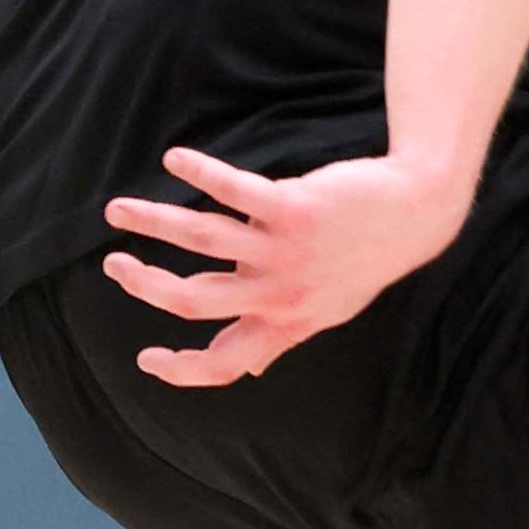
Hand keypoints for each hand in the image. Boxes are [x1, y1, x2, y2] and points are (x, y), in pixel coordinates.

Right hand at [101, 143, 468, 387]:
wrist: (417, 214)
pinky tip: (175, 158)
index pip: (224, 363)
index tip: (144, 359)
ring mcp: (285, 251)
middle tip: (112, 265)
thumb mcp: (328, 312)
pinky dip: (201, 172)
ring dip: (153, 222)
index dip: (180, 371)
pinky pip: (236, 190)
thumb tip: (251, 368)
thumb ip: (281, 336)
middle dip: (145, 285)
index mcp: (283, 323)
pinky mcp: (294, 208)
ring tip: (117, 209)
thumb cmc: (365, 260)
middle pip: (194, 299)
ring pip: (201, 239)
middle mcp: (279, 294)